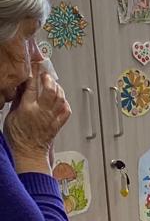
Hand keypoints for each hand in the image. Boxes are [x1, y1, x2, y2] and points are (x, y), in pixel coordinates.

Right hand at [4, 51, 69, 170]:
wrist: (27, 153)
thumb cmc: (17, 137)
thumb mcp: (11, 116)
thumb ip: (18, 101)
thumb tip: (21, 88)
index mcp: (27, 108)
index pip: (33, 86)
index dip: (35, 74)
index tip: (35, 67)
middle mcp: (42, 112)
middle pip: (50, 90)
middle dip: (49, 79)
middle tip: (46, 74)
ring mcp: (52, 118)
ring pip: (60, 98)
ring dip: (58, 89)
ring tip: (54, 84)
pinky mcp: (58, 124)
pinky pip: (66, 110)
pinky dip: (65, 102)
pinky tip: (61, 99)